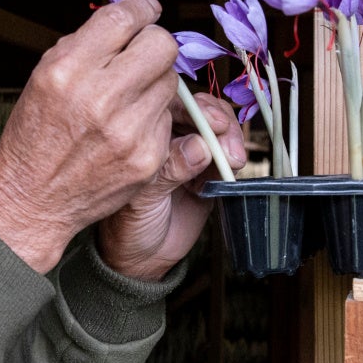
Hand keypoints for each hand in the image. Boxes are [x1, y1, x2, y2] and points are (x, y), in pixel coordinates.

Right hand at [0, 0, 179, 272]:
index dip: (141, 8)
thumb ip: (84, 46)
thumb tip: (125, 19)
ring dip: (153, 82)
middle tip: (143, 52)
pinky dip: (152, 118)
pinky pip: (167, 119)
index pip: (123, 19)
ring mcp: (129, 131)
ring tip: (128, 97)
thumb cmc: (35, 138)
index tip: (147, 9)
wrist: (34, 201)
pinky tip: (127, 129)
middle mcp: (100, 98)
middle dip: (154, 43)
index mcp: (68, 70)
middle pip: (161, 45)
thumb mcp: (42, 78)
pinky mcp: (148, 158)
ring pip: (170, 82)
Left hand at [95, 93, 246, 280]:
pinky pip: (228, 153)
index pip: (172, 105)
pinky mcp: (210, 170)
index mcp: (143, 133)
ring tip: (233, 162)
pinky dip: (235, 157)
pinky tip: (232, 171)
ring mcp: (191, 152)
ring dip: (231, 139)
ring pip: (219, 129)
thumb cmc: (128, 224)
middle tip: (228, 146)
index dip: (197, 108)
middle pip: (201, 111)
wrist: (142, 258)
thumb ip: (170, 170)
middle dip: (220, 123)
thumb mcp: (143, 197)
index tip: (214, 122)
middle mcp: (168, 136)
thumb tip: (200, 146)